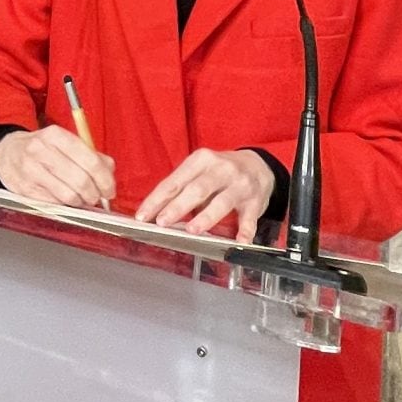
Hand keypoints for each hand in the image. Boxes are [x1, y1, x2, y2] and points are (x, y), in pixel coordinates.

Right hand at [0, 126, 115, 210]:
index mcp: (56, 135)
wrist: (6, 152)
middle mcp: (41, 150)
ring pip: (68, 195)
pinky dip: (65, 205)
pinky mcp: (24, 189)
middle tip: (97, 197)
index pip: (90, 160)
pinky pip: (54, 203)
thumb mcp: (64, 142)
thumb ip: (90, 154)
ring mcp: (31, 171)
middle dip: (94, 194)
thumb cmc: (41, 148)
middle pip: (81, 180)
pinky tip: (66, 200)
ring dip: (81, 202)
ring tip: (82, 199)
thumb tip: (109, 172)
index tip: (109, 189)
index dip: (105, 179)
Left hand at [136, 148, 274, 241]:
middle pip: (197, 189)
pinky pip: (250, 218)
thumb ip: (182, 188)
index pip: (175, 181)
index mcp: (201, 160)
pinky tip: (239, 241)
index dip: (157, 199)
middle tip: (162, 222)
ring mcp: (240, 185)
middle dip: (178, 206)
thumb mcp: (200, 170)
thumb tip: (157, 213)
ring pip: (222, 202)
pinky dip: (245, 230)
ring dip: (207, 216)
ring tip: (192, 230)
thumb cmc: (220, 172)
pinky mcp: (255, 201)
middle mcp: (221, 169)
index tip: (143, 215)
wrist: (258, 166)